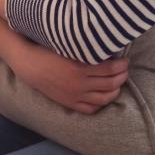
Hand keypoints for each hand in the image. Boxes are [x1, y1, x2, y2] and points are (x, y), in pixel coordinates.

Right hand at [12, 37, 128, 113]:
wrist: (29, 65)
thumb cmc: (47, 50)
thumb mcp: (67, 46)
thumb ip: (86, 48)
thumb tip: (105, 46)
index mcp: (80, 68)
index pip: (110, 69)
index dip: (122, 65)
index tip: (125, 60)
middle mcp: (80, 84)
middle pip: (110, 84)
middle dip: (122, 77)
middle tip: (125, 70)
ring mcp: (75, 95)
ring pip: (104, 98)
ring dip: (115, 91)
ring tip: (118, 83)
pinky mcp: (70, 102)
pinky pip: (90, 108)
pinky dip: (100, 104)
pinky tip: (104, 96)